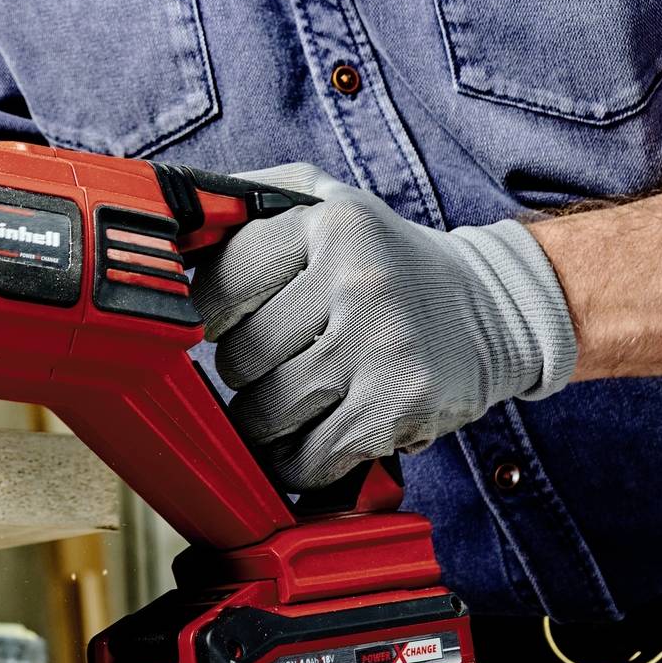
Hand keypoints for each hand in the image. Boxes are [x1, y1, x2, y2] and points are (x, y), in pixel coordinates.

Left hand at [190, 165, 576, 491]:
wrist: (493, 311)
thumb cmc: (388, 260)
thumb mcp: (328, 201)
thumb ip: (247, 201)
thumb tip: (168, 225)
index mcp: (331, 222)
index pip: (221, 284)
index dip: (212, 316)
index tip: (226, 323)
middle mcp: (357, 278)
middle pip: (240, 357)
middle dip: (245, 370)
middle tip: (275, 361)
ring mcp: (381, 345)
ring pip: (266, 412)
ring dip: (266, 419)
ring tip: (292, 399)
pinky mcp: (398, 407)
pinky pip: (307, 457)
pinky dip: (295, 461)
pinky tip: (310, 439)